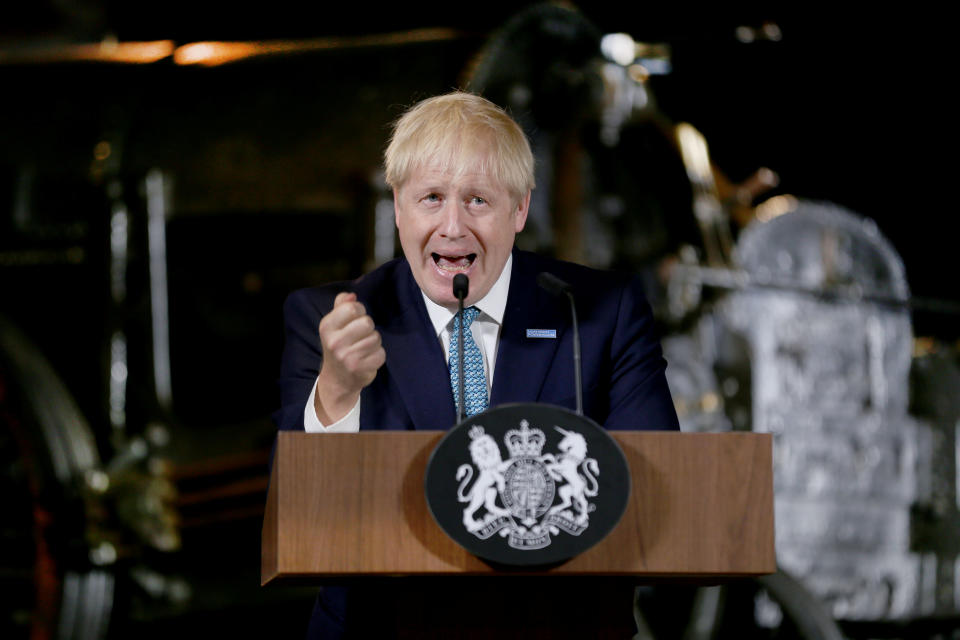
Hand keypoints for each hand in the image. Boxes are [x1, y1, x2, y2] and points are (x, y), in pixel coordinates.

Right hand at [314, 292, 384, 423]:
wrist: (337, 379)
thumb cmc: (339, 346)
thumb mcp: (334, 324)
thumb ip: (341, 306)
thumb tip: (352, 295)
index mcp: (327, 326)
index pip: (352, 308)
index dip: (360, 311)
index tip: (356, 319)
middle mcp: (334, 342)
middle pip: (367, 322)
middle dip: (368, 328)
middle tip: (360, 336)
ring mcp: (346, 357)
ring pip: (376, 338)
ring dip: (374, 343)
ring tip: (363, 349)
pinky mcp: (359, 369)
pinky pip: (381, 354)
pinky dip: (377, 356)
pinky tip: (367, 359)